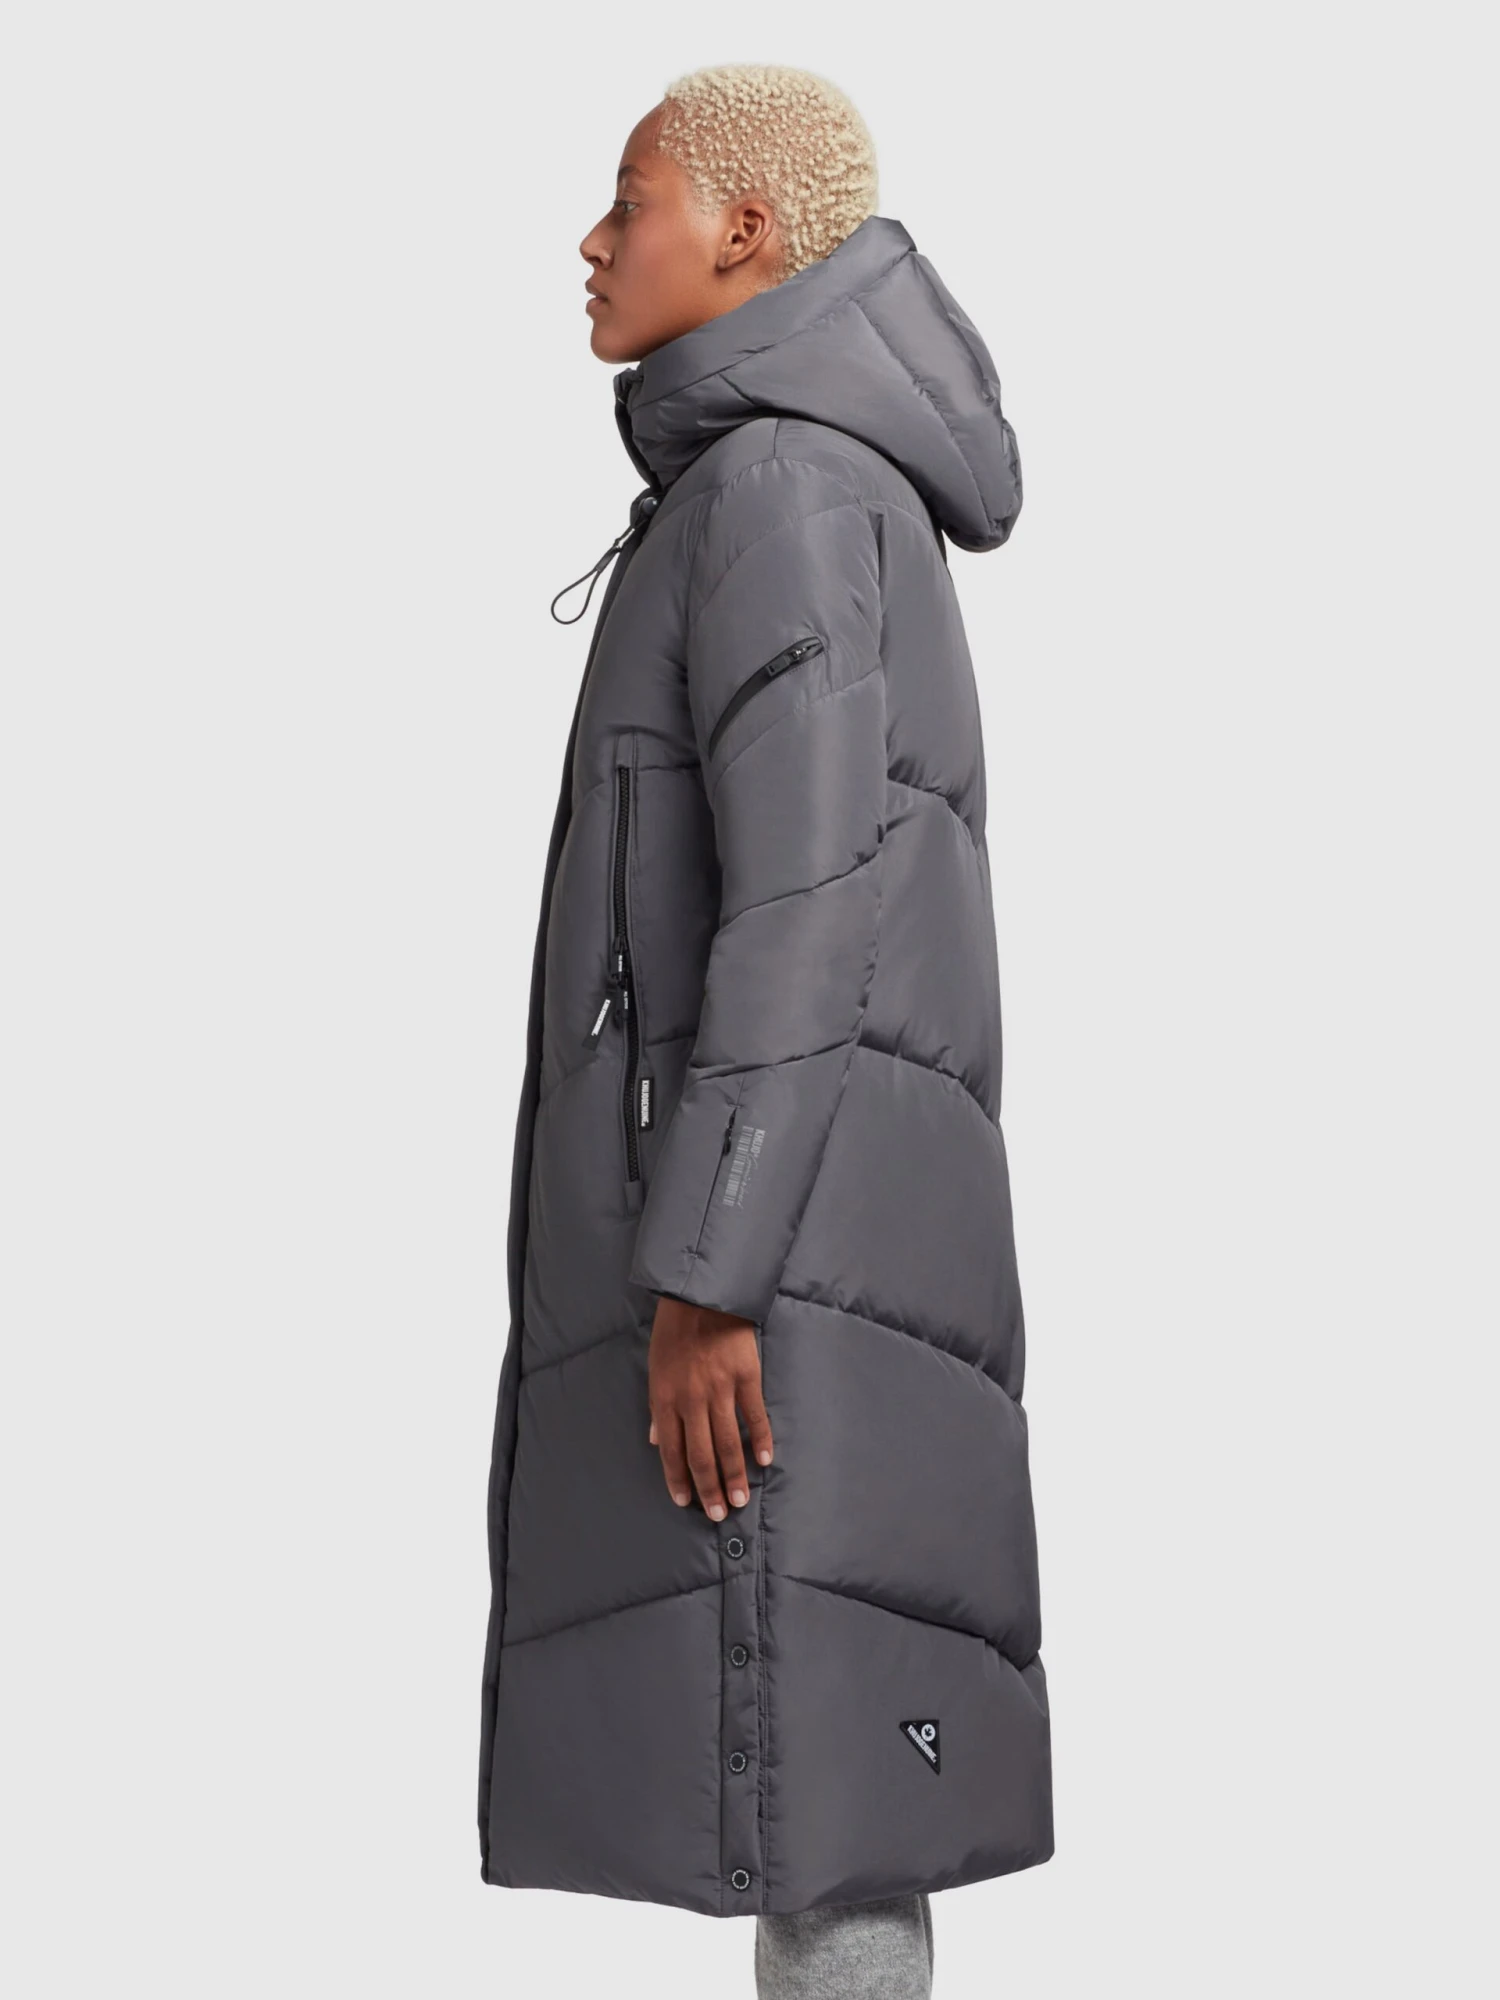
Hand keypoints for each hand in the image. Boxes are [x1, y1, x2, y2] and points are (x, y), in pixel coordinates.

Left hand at [647, 1294, 773, 1518]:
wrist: (700, 1296)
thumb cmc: (674, 1331)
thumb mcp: (655, 1369)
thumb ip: (658, 1408)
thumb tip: (657, 1441)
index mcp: (665, 1399)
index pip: (671, 1450)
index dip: (678, 1479)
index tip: (685, 1502)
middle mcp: (691, 1400)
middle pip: (700, 1454)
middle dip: (709, 1488)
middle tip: (718, 1513)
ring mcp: (719, 1390)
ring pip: (727, 1443)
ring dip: (734, 1475)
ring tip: (740, 1500)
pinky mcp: (745, 1377)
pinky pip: (754, 1416)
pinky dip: (760, 1440)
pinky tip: (764, 1461)